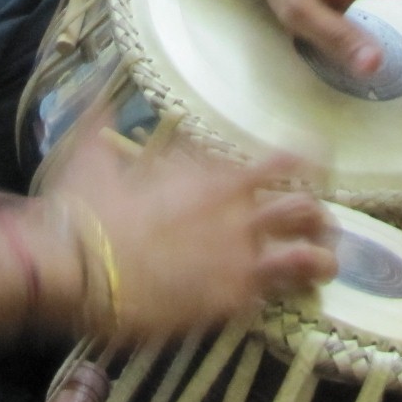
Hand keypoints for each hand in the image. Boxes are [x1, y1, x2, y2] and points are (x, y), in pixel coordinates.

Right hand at [36, 137, 333, 342]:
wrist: (77, 268)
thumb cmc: (87, 210)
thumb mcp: (95, 157)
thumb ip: (104, 124)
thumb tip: (100, 98)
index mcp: (214, 179)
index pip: (280, 162)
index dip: (307, 162)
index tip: (317, 165)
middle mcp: (236, 215)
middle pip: (305, 210)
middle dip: (319, 216)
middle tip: (319, 225)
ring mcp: (237, 261)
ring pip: (306, 258)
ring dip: (320, 261)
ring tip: (325, 268)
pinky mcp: (227, 304)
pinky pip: (273, 299)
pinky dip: (276, 296)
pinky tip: (272, 299)